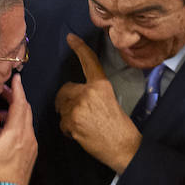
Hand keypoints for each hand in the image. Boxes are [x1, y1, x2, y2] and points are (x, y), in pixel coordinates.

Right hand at [0, 72, 36, 184]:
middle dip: (16, 97)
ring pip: (27, 119)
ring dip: (16, 110)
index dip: (18, 89)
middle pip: (25, 109)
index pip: (20, 104)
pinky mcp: (31, 149)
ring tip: (0, 112)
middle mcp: (28, 134)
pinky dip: (18, 122)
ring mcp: (31, 142)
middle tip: (4, 91)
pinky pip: (27, 129)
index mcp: (16, 131)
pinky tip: (6, 127)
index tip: (16, 78)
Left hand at [54, 34, 142, 172]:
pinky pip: (62, 122)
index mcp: (101, 85)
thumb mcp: (110, 100)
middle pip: (65, 90)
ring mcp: (78, 107)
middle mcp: (88, 92)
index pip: (88, 62)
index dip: (79, 48)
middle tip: (79, 113)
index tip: (71, 37)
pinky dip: (68, 129)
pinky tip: (80, 133)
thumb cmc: (119, 126)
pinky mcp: (71, 122)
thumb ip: (92, 93)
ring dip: (68, 116)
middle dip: (67, 100)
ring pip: (62, 107)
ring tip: (83, 125)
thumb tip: (75, 93)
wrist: (122, 147)